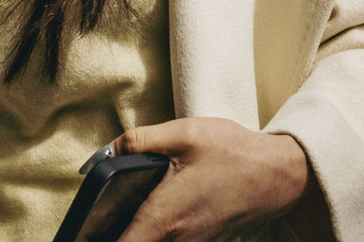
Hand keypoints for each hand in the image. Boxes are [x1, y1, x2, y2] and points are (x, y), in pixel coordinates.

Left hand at [113, 117, 311, 240]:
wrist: (279, 175)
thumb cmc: (233, 153)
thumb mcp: (185, 133)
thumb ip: (141, 140)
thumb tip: (107, 151)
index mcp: (163, 216)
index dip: (96, 241)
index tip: (84, 233)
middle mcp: (177, 239)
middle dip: (114, 235)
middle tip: (96, 222)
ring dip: (137, 233)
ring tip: (119, 215)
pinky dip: (156, 234)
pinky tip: (153, 211)